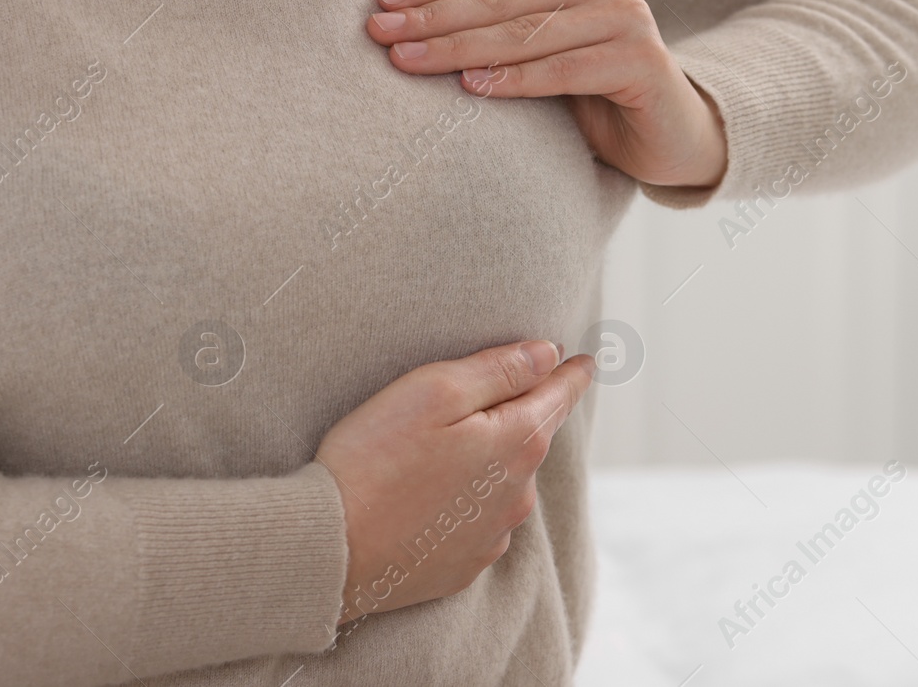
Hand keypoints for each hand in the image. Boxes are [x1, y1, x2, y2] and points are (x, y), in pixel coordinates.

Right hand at [315, 340, 594, 625]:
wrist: (330, 549)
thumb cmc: (374, 459)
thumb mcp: (435, 391)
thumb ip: (499, 369)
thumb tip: (549, 353)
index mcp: (517, 443)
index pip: (559, 396)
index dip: (571, 374)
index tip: (586, 361)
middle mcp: (518, 494)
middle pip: (530, 438)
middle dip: (519, 413)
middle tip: (491, 393)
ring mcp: (492, 534)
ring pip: (505, 482)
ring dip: (489, 460)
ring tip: (443, 448)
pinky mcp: (463, 565)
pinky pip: (479, 520)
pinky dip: (466, 501)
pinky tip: (430, 495)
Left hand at [364, 0, 727, 188]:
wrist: (669, 130)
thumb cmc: (594, 76)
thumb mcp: (545, 26)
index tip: (382, 3)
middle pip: (502, 0)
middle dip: (435, 16)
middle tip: (379, 32)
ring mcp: (626, 18)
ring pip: (526, 34)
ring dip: (460, 48)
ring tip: (409, 61)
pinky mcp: (639, 62)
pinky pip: (564, 71)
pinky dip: (514, 79)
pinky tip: (471, 86)